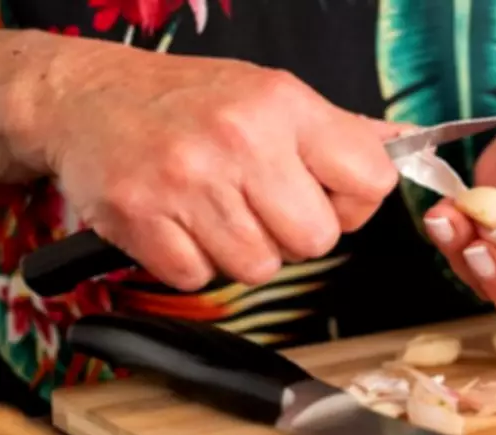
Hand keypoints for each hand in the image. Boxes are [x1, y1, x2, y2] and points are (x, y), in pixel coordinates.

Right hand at [16, 42, 405, 290]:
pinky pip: (199, 278)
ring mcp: (186, 181)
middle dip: (297, 234)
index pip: (371, 181)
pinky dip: (194, 261)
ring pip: (260, 267)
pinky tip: (181, 223)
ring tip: (217, 210)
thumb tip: (406, 145)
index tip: (328, 195)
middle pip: (317, 239)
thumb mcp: (273, 94)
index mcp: (285, 105)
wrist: (89, 96)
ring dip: (244, 250)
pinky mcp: (140, 219)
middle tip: (264, 205)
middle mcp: (240, 140)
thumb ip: (341, 131)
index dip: (354, 202)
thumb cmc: (191, 100)